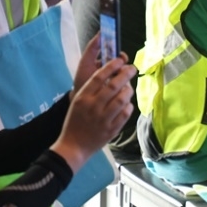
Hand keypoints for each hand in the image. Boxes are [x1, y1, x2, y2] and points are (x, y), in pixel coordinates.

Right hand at [53, 57, 135, 171]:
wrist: (74, 146)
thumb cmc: (75, 120)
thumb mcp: (77, 102)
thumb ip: (91, 89)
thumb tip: (109, 74)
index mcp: (83, 98)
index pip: (99, 77)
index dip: (111, 66)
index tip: (119, 60)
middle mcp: (93, 107)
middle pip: (113, 86)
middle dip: (125, 74)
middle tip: (132, 68)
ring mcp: (103, 119)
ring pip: (122, 99)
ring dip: (129, 90)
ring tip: (129, 87)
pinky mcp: (112, 130)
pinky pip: (125, 114)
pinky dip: (129, 106)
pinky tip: (127, 103)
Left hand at [73, 34, 129, 98]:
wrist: (80, 100)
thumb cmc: (82, 80)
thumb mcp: (85, 62)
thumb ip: (92, 47)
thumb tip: (101, 32)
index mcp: (108, 65)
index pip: (120, 58)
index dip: (122, 57)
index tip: (121, 57)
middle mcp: (115, 74)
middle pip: (126, 68)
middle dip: (124, 69)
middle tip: (120, 71)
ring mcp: (119, 86)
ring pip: (128, 79)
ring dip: (124, 80)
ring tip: (114, 84)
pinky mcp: (121, 96)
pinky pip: (128, 91)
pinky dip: (124, 90)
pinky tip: (117, 92)